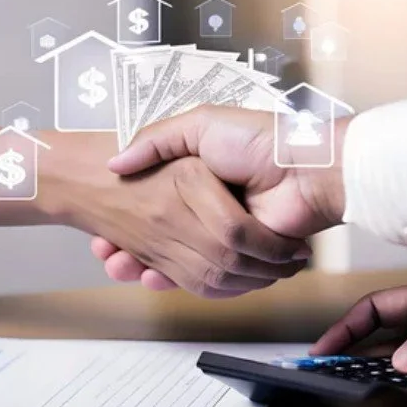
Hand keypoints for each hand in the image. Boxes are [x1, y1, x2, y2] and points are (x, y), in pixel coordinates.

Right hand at [95, 106, 350, 287]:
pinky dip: (178, 281)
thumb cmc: (256, 141)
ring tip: (120, 266)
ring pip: (174, 263)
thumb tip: (115, 163)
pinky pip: (203, 279)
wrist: (303, 168)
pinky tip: (152, 276)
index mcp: (196, 183)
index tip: (102, 233)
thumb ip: (157, 140)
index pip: (151, 208)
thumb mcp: (199, 126)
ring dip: (146, 268)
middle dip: (128, 250)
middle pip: (157, 241)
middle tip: (107, 256)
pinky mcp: (239, 259)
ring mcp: (222, 238)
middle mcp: (207, 212)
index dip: (124, 223)